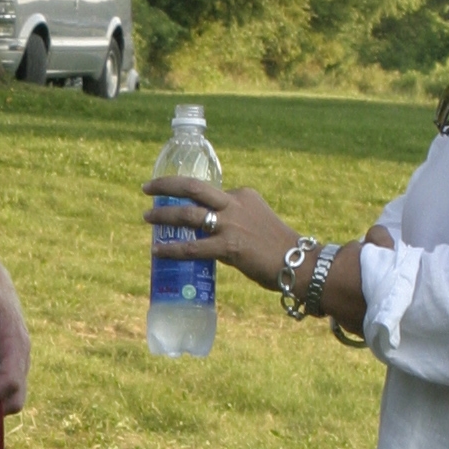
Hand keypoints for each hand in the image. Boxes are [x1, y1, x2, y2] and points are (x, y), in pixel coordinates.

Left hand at [143, 175, 294, 291]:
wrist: (301, 263)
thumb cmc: (280, 248)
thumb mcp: (256, 223)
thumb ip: (234, 223)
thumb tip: (210, 237)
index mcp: (243, 195)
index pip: (209, 192)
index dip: (188, 196)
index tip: (173, 198)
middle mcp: (235, 203)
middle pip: (193, 188)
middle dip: (166, 185)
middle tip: (147, 188)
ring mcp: (231, 224)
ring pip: (188, 215)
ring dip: (163, 215)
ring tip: (147, 217)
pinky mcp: (229, 247)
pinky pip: (192, 247)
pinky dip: (172, 248)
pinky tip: (157, 250)